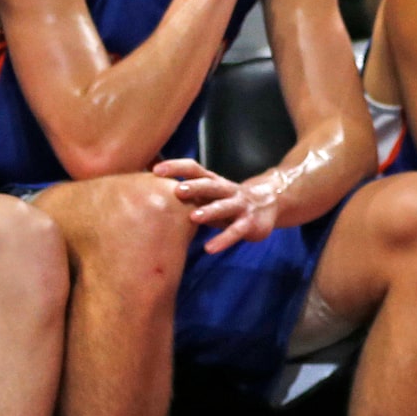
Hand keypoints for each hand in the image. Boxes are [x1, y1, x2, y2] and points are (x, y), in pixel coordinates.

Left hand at [153, 158, 278, 253]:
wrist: (269, 203)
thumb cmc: (227, 199)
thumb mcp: (208, 193)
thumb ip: (187, 192)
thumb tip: (147, 188)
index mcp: (214, 181)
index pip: (195, 169)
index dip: (177, 167)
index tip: (156, 169)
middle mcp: (227, 190)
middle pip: (211, 185)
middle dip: (195, 187)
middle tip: (177, 190)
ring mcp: (240, 206)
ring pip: (224, 206)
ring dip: (210, 210)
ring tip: (194, 217)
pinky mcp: (250, 223)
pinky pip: (236, 232)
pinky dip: (223, 240)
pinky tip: (210, 248)